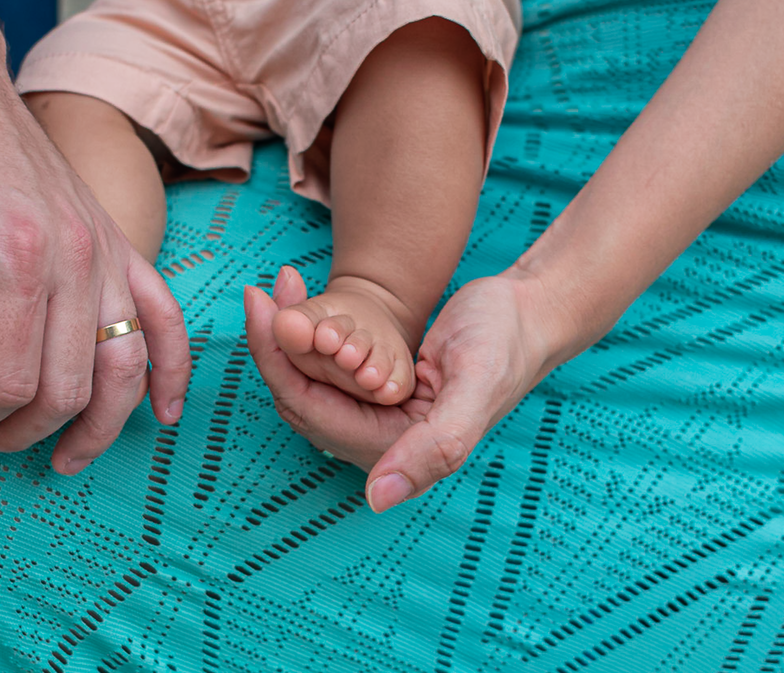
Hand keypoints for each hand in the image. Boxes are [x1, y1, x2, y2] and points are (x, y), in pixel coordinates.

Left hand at [0, 66, 190, 474]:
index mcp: (14, 255)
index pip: (10, 381)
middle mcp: (76, 254)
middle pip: (67, 386)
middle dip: (17, 428)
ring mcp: (106, 246)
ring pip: (124, 366)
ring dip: (96, 425)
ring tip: (63, 460)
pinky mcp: (118, 241)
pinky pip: (163, 318)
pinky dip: (170, 370)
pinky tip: (164, 410)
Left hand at [245, 266, 562, 511]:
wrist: (525, 315)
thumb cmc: (504, 346)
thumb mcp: (473, 391)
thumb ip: (434, 449)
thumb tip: (376, 499)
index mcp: (391, 453)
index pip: (307, 410)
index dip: (275, 361)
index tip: (259, 306)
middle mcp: (373, 442)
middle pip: (296, 395)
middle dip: (271, 343)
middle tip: (259, 292)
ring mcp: (369, 415)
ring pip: (304, 378)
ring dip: (283, 334)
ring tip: (276, 286)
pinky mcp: (368, 388)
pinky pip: (320, 365)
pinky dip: (305, 332)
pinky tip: (298, 295)